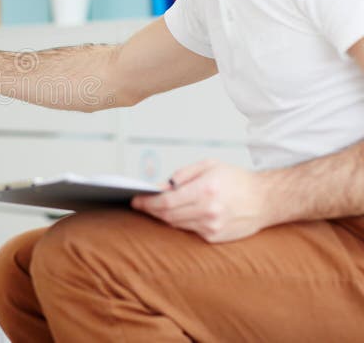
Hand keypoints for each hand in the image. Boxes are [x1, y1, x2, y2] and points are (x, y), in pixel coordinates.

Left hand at [131, 160, 269, 242]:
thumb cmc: (237, 180)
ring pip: (176, 224)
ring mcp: (212, 226)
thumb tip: (159, 187)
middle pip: (167, 215)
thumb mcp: (209, 165)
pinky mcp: (215, 237)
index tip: (135, 200)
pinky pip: (189, 230)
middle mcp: (208, 210)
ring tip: (157, 207)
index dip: (147, 202)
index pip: (166, 201)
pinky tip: (180, 214)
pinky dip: (181, 222)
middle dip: (151, 210)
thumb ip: (182, 175)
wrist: (266, 200)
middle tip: (141, 204)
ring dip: (164, 216)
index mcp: (205, 190)